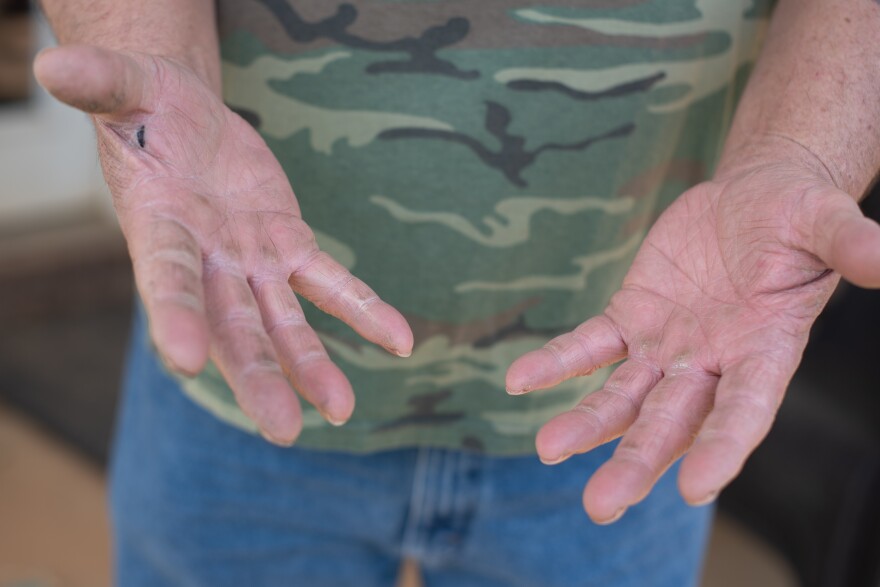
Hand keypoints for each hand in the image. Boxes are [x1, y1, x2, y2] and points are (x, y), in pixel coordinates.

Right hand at [34, 46, 412, 443]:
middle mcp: (207, 261)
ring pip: (284, 321)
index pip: (168, 279)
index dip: (176, 315)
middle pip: (232, 326)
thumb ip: (99, 85)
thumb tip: (49, 65)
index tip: (185, 361)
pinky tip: (401, 341)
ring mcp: (251, 261)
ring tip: (341, 409)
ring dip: (311, 365)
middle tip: (282, 430)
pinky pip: (330, 283)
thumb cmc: (146, 108)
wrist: (185, 119)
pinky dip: (364, 309)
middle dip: (256, 376)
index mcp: (159, 229)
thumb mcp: (124, 87)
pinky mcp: (289, 247)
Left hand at [507, 138, 879, 522]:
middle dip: (637, 461)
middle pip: (671, 422)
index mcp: (765, 352)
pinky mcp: (630, 318)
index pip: (744, 410)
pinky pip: (588, 345)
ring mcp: (665, 346)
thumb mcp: (823, 222)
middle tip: (601, 503)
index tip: (696, 486)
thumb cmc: (796, 219)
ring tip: (547, 449)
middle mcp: (710, 363)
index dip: (723, 446)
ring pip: (621, 396)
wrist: (751, 200)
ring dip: (586, 424)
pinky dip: (557, 363)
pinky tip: (519, 380)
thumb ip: (848, 244)